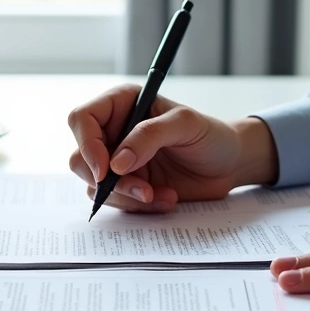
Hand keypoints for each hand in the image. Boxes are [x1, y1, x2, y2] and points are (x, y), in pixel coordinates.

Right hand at [67, 85, 276, 211]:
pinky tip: (165, 198)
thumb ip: (149, 136)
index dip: (87, 144)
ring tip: (160, 193)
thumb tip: (116, 162)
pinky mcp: (127, 186)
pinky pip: (116, 201)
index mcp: (121, 104)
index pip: (82, 119)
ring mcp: (118, 162)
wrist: (229, 165)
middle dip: (107, 180)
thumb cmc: (211, 136)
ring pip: (94, 186)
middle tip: (141, 188)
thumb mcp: (185, 125)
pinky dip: (139, 206)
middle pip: (80, 157)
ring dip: (127, 195)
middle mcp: (113, 132)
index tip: (106, 170)